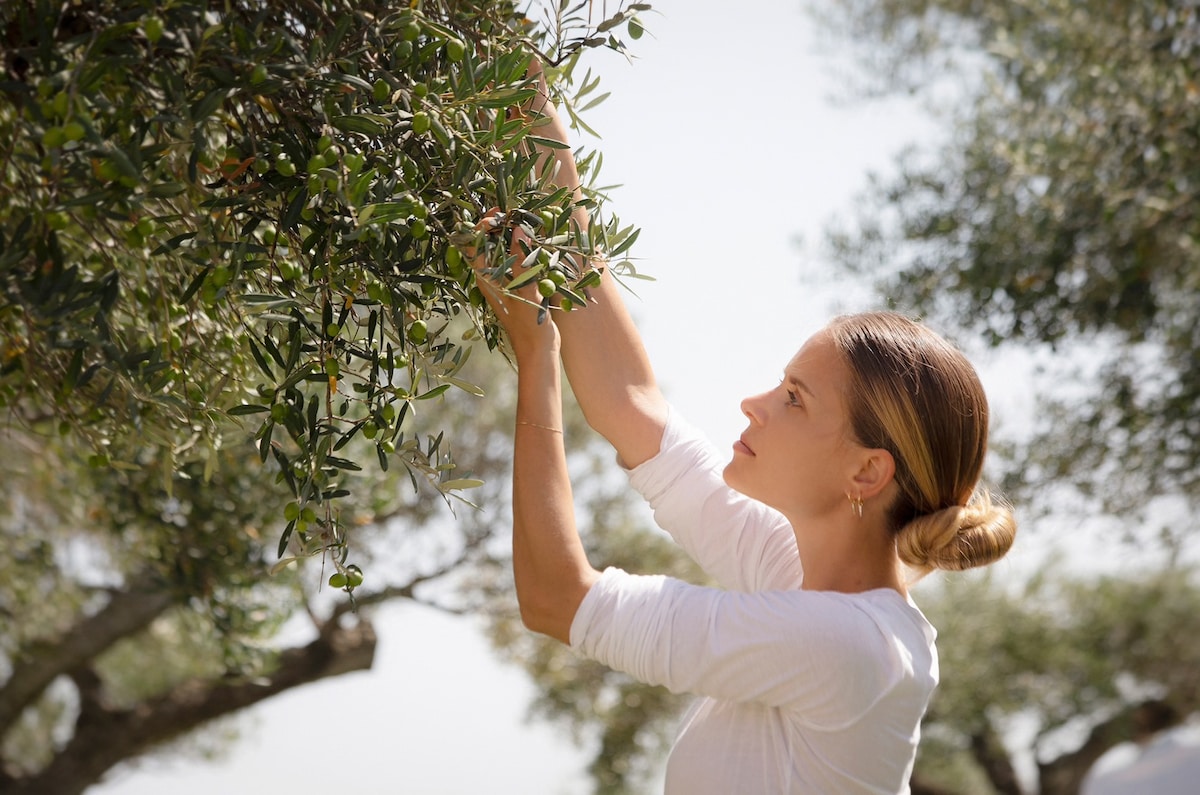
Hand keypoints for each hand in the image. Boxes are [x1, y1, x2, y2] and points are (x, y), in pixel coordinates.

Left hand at [470, 210, 559, 358]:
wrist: (539, 353)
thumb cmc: (530, 326)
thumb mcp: (526, 289)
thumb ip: (522, 259)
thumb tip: (517, 228)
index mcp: (487, 280)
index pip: (475, 245)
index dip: (482, 226)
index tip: (499, 213)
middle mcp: (492, 279)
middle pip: (488, 246)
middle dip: (499, 227)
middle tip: (515, 214)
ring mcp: (504, 284)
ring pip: (502, 253)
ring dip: (511, 238)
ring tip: (526, 224)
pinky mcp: (517, 288)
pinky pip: (515, 264)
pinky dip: (522, 251)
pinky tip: (536, 245)